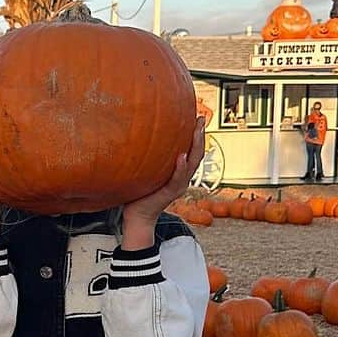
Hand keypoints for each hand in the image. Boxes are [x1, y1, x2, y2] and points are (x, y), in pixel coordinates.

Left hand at [122, 117, 205, 247]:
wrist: (137, 218)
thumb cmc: (139, 195)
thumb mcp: (146, 173)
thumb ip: (149, 159)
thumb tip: (137, 138)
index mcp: (179, 173)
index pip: (192, 151)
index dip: (197, 135)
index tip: (197, 118)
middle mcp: (182, 179)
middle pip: (197, 154)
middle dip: (200, 136)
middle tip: (200, 118)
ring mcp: (178, 186)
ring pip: (192, 164)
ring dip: (195, 146)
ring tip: (197, 130)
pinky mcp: (169, 193)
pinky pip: (177, 179)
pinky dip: (180, 168)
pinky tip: (181, 156)